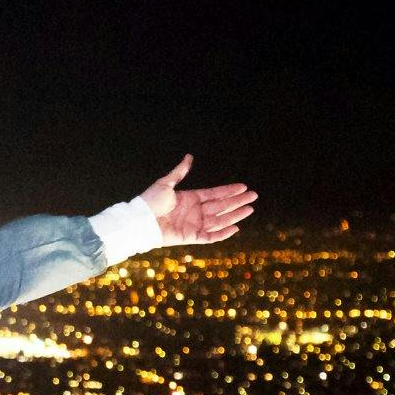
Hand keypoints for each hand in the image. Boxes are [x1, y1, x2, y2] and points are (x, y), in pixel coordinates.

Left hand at [140, 154, 257, 245]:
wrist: (140, 220)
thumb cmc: (150, 201)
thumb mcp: (166, 183)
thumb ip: (179, 171)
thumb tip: (189, 157)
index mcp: (190, 199)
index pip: (215, 194)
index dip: (229, 191)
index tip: (244, 187)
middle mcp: (194, 212)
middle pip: (221, 206)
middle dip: (238, 201)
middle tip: (254, 196)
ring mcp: (194, 224)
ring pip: (220, 220)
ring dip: (235, 215)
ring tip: (250, 209)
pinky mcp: (191, 237)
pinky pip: (211, 236)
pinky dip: (223, 233)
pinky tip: (235, 227)